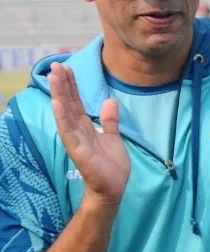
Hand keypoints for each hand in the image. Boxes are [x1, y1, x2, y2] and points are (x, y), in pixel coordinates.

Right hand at [49, 63, 129, 204]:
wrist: (113, 187)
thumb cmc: (111, 165)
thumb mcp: (113, 137)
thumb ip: (109, 120)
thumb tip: (109, 101)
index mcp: (85, 126)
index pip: (76, 102)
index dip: (72, 85)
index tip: (67, 67)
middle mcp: (77, 130)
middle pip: (68, 103)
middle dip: (62, 84)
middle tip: (55, 64)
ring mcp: (75, 139)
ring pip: (65, 113)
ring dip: (59, 94)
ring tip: (54, 77)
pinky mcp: (77, 149)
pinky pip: (68, 131)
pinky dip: (62, 116)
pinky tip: (57, 103)